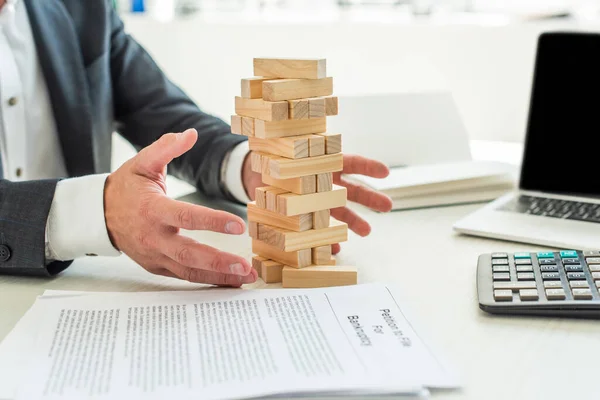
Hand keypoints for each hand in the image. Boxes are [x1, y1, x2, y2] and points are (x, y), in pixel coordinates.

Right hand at [105, 129, 256, 286]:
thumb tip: (191, 133)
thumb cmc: (126, 187)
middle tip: (245, 266)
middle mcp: (153, 236)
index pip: (185, 217)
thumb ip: (166, 147)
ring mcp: (154, 255)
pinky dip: (207, 280)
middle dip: (218, 262)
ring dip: (218, 277)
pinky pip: (183, 277)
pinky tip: (229, 281)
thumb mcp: (142, 162)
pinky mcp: (156, 266)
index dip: (212, 222)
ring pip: (188, 271)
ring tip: (245, 278)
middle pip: (188, 254)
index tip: (238, 225)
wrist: (98, 214)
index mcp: (152, 209)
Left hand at [242, 153, 392, 253]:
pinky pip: (321, 228)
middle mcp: (324, 182)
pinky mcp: (307, 214)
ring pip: (340, 210)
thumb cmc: (272, 161)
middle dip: (370, 198)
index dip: (367, 167)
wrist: (256, 174)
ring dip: (354, 221)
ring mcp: (317, 199)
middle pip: (352, 189)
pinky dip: (327, 238)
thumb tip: (289, 172)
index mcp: (321, 164)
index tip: (385, 172)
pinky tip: (334, 247)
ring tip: (367, 232)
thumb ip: (288, 166)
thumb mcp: (280, 158)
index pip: (348, 163)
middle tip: (388, 206)